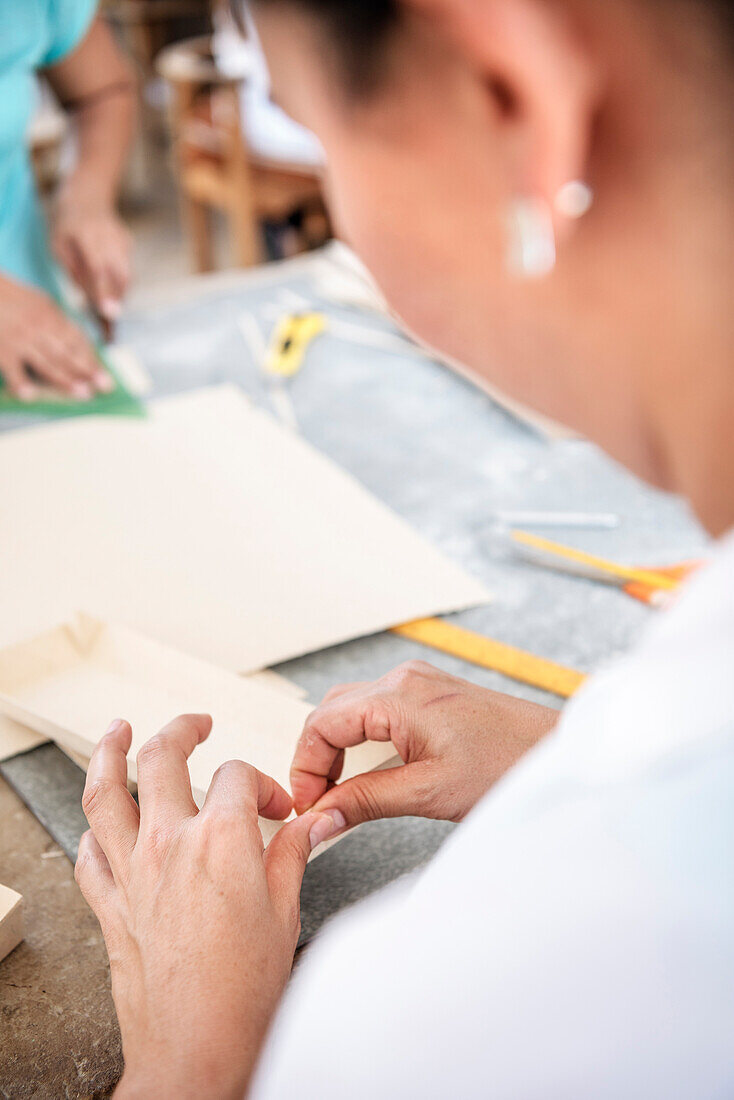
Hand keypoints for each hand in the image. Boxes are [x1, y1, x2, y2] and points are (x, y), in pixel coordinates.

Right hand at [0, 274, 111, 398]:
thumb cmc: (9, 298)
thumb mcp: (37, 302)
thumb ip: (55, 321)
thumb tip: (76, 341)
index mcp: (49, 314)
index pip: (76, 339)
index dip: (91, 358)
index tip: (103, 374)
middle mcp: (38, 327)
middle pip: (66, 352)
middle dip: (87, 370)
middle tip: (103, 387)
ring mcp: (20, 339)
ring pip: (47, 363)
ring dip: (66, 380)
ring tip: (82, 394)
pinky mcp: (3, 349)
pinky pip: (13, 370)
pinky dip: (21, 383)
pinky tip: (31, 397)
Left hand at [51, 192, 130, 321]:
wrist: (86, 195)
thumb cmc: (65, 226)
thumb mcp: (58, 247)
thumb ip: (74, 272)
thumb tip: (88, 300)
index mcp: (84, 235)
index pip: (98, 268)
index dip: (104, 292)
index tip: (109, 314)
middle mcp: (108, 236)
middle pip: (120, 274)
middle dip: (117, 298)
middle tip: (109, 318)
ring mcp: (121, 238)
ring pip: (126, 274)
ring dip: (119, 293)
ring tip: (109, 305)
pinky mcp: (128, 242)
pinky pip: (126, 268)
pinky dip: (119, 281)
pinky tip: (109, 281)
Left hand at [75, 715, 342, 1099]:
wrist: (197, 1048)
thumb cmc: (246, 991)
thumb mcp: (286, 911)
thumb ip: (294, 854)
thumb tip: (314, 823)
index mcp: (222, 838)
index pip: (237, 775)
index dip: (263, 784)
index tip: (277, 807)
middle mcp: (170, 843)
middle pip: (161, 759)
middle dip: (180, 730)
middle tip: (195, 723)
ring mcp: (133, 872)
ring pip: (105, 793)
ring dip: (108, 752)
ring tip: (116, 730)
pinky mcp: (111, 906)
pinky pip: (89, 855)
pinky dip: (93, 832)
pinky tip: (100, 824)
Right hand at [291, 660, 559, 827]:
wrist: (557, 751)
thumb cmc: (506, 767)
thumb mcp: (429, 793)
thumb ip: (367, 801)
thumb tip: (321, 817)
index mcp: (398, 696)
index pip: (322, 723)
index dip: (305, 766)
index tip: (309, 806)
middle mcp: (403, 679)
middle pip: (331, 711)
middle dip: (316, 757)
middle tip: (319, 802)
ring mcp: (418, 682)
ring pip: (351, 707)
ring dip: (336, 747)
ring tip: (338, 790)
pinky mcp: (431, 692)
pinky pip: (377, 708)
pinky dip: (360, 737)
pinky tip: (366, 770)